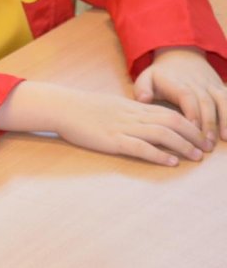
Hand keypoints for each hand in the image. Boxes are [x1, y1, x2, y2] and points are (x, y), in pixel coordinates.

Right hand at [0, 80, 205, 165]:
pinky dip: (158, 154)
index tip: (201, 135)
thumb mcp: (110, 105)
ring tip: (196, 156)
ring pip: (161, 133)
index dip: (189, 123)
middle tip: (206, 148)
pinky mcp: (112, 140)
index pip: (169, 112)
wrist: (61, 107)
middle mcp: (132, 115)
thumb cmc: (81, 108)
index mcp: (132, 107)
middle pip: (172, 121)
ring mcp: (122, 127)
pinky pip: (140, 147)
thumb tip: (143, 120)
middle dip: (193, 135)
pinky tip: (171, 162)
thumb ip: (128, 112)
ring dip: (182, 145)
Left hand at [134, 47, 225, 149]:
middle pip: (206, 102)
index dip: (192, 112)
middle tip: (207, 144)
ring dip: (225, 119)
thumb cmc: (161, 74)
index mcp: (178, 84)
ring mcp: (211, 85)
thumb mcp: (146, 77)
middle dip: (209, 123)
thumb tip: (143, 99)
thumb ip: (142, 88)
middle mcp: (198, 84)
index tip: (192, 129)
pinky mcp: (220, 88)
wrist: (181, 55)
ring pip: (222, 100)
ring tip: (224, 138)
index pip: (187, 97)